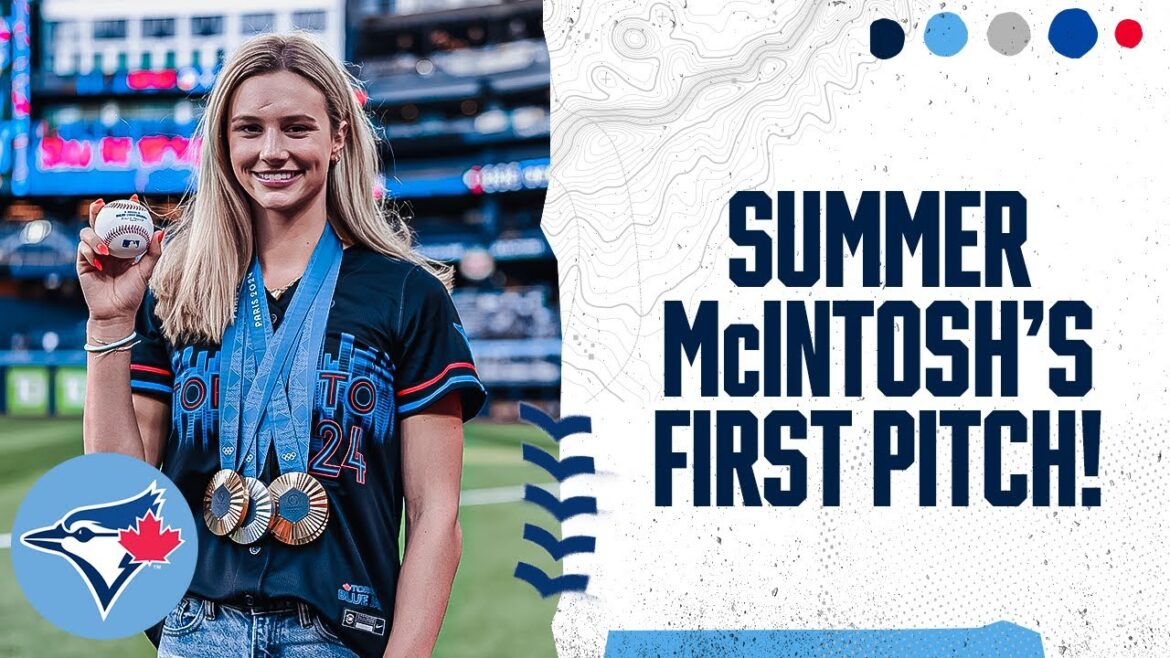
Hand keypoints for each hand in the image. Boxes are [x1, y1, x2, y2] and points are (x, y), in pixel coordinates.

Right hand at [77, 194, 164, 321]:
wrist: (116, 313)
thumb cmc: (132, 294)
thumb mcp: (145, 272)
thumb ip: (152, 253)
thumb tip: (160, 232)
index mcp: (122, 247)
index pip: (122, 224)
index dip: (125, 209)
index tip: (133, 198)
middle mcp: (106, 247)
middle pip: (99, 223)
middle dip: (98, 210)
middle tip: (102, 204)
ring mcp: (92, 254)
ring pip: (87, 234)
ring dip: (94, 237)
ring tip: (105, 250)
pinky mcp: (82, 264)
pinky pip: (82, 250)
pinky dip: (90, 252)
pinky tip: (99, 261)